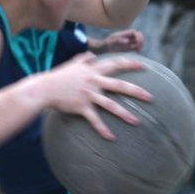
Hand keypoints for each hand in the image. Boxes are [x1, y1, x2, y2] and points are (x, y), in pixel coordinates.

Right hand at [30, 53, 149, 139]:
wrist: (43, 88)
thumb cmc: (57, 77)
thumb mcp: (71, 65)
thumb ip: (83, 59)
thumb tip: (90, 55)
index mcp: (93, 70)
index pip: (116, 63)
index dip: (131, 64)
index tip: (144, 67)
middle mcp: (94, 81)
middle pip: (120, 85)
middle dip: (137, 92)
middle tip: (151, 98)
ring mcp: (88, 94)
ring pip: (110, 105)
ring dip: (124, 114)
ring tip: (137, 122)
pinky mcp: (81, 106)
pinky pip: (94, 119)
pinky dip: (102, 129)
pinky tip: (111, 137)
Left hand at [92, 28, 144, 53]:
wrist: (101, 49)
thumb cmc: (105, 45)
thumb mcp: (110, 43)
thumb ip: (118, 41)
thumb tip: (126, 41)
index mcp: (123, 34)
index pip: (134, 32)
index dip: (138, 36)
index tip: (138, 42)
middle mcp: (126, 37)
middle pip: (138, 35)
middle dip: (141, 40)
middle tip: (140, 47)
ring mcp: (127, 42)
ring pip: (137, 41)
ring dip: (140, 45)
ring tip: (139, 50)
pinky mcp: (127, 48)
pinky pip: (135, 47)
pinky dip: (138, 49)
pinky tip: (138, 52)